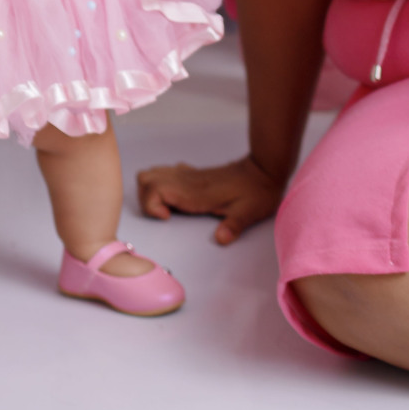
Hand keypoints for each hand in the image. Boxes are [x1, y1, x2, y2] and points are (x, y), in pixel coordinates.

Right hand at [137, 155, 283, 245]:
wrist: (263, 170)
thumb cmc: (256, 192)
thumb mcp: (249, 212)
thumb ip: (234, 226)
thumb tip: (221, 240)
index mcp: (195, 191)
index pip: (155, 187)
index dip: (151, 204)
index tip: (166, 218)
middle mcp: (187, 180)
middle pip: (146, 179)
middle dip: (145, 199)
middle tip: (162, 216)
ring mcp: (187, 175)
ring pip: (152, 173)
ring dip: (149, 191)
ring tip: (164, 208)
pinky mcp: (191, 174)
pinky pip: (164, 174)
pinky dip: (160, 186)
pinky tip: (174, 200)